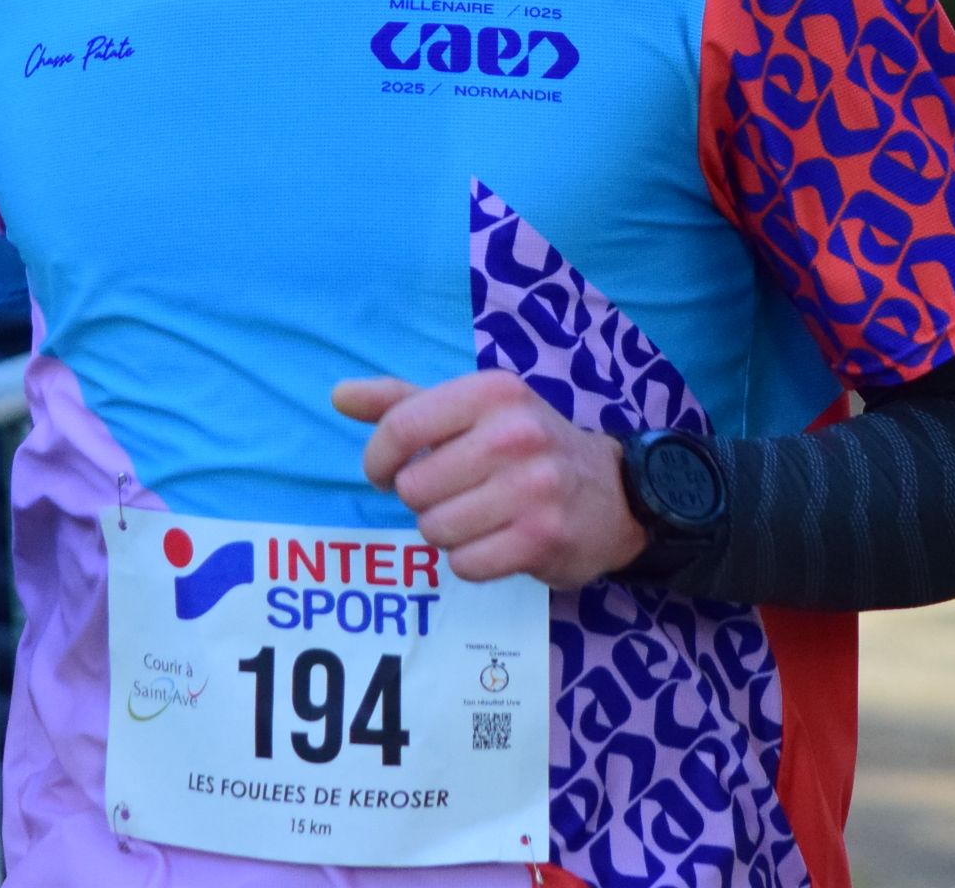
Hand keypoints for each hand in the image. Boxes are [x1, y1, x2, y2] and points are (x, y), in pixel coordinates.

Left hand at [332, 371, 646, 588]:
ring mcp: (533, 488)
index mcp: (493, 392)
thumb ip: (404, 402)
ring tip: (478, 517)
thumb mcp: (474, 410)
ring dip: (446, 532)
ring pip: (435, 529)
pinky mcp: (543, 538)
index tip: (386, 473)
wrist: (616, 493)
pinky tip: (497, 541)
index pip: (401, 427)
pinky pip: (465, 563)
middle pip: (414, 487)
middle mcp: (516, 434)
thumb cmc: (527, 447)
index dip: (378, 460)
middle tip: (453, 495)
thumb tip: (338, 395)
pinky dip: (471, 560)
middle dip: (422, 500)